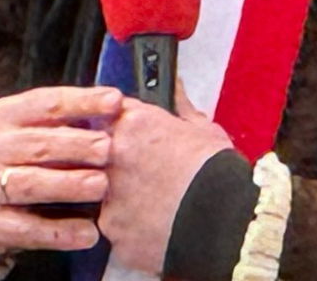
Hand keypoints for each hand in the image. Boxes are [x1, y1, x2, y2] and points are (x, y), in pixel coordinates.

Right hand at [0, 86, 121, 258]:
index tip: (115, 101)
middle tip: (108, 149)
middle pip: (37, 145)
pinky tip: (88, 234)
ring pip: (28, 184)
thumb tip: (115, 107)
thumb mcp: (26, 125)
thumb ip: (64, 118)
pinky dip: (58, 232)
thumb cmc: (13, 151)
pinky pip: (25, 229)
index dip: (82, 102)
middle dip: (76, 145)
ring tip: (101, 185)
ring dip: (67, 185)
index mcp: (6, 115)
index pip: (46, 104)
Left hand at [98, 83, 235, 273]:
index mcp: (133, 125)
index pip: (106, 113)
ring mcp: (107, 196)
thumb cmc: (216, 171)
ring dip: (115, 195)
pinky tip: (149, 228)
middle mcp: (112, 157)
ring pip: (97, 193)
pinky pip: (110, 227)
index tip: (127, 132)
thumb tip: (174, 85)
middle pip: (93, 152)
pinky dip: (126, 228)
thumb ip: (179, 106)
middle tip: (138, 171)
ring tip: (147, 205)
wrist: (223, 217)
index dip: (116, 123)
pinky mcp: (110, 231)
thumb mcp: (203, 128)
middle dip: (108, 159)